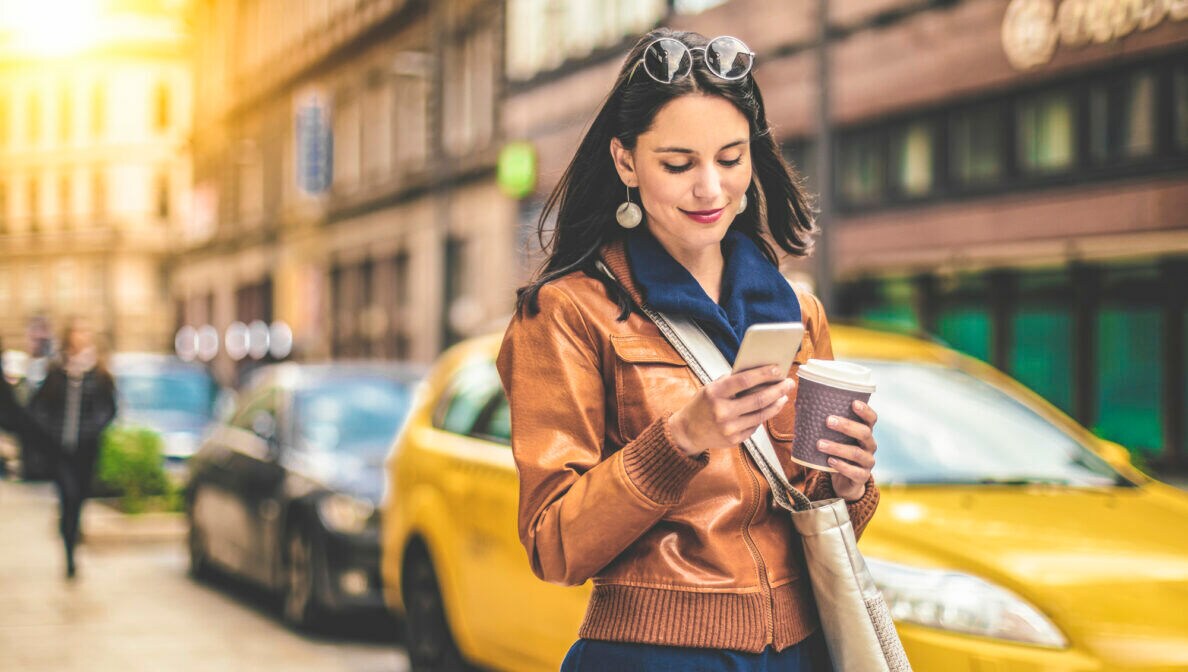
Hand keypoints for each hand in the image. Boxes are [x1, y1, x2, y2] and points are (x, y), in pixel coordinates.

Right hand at [669, 366, 794, 457]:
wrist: (688, 431)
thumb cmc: (703, 404)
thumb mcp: (711, 388)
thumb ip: (732, 382)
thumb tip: (761, 374)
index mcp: (714, 393)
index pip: (744, 381)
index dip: (763, 374)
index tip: (778, 369)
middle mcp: (722, 411)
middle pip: (758, 399)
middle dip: (778, 390)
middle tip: (789, 382)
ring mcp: (729, 428)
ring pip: (761, 414)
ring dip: (776, 404)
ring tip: (784, 395)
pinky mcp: (734, 440)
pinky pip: (755, 426)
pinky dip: (763, 415)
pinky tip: (770, 408)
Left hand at [818, 400, 878, 501]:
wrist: (844, 480)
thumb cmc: (837, 452)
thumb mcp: (833, 437)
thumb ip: (821, 422)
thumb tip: (798, 401)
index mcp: (865, 432)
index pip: (871, 419)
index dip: (865, 410)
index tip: (853, 403)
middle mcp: (869, 445)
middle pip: (864, 433)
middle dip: (846, 426)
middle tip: (828, 421)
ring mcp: (868, 462)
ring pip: (857, 453)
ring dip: (837, 447)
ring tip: (820, 444)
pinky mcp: (862, 477)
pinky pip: (855, 472)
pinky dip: (842, 466)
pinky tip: (829, 461)